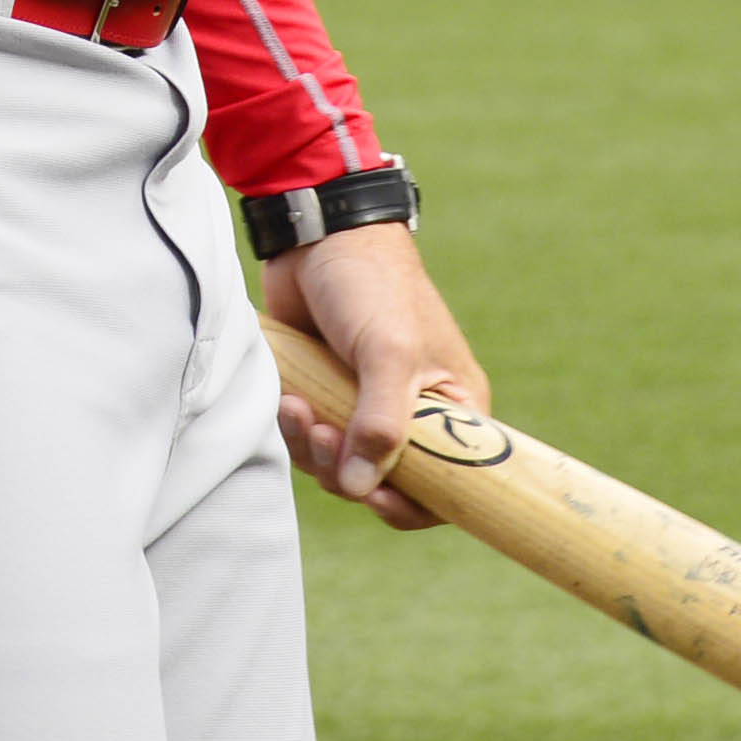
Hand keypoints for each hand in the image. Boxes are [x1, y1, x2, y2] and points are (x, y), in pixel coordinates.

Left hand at [263, 222, 485, 531]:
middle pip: (384, 482)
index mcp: (453, 408)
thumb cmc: (371, 284)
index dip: (412, 505)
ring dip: (314, 450)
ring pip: (340, 464)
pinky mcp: (325, 393)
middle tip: (322, 433)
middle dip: (346, 469)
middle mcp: (413, 413)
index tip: (373, 498)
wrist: (317, 235)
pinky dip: (297, 431)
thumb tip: (359, 488)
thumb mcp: (388, 350)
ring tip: (297, 409)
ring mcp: (365, 404)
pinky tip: (287, 400)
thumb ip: (381, 423)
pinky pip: (311, 439)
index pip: (448, 485)